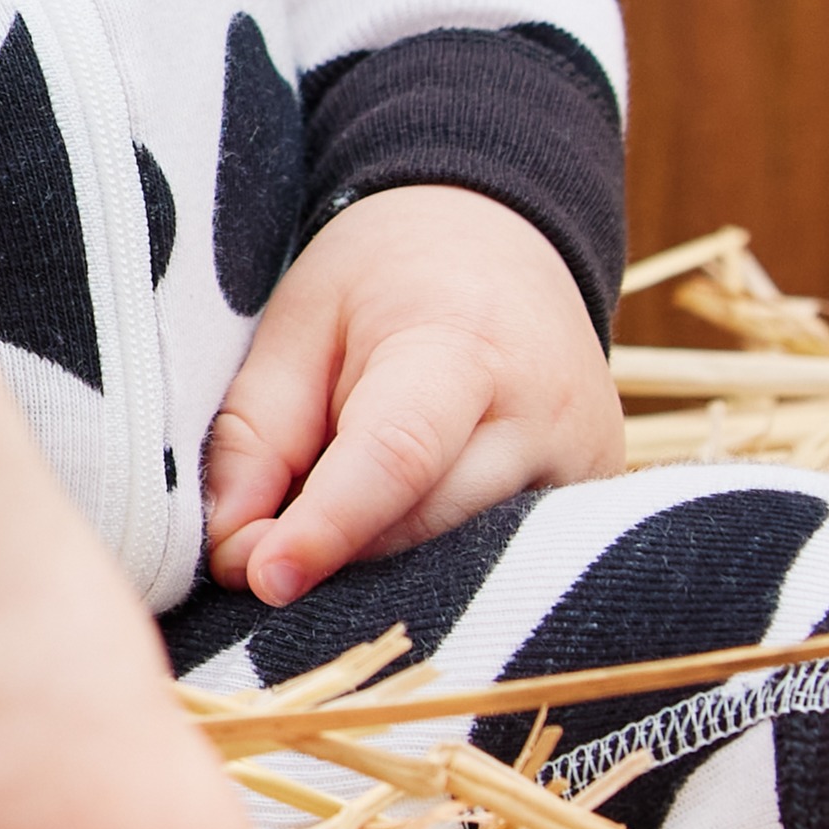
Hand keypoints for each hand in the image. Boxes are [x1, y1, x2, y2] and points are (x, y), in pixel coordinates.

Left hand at [201, 182, 621, 603]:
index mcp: (464, 349)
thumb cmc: (384, 283)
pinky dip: (430, 566)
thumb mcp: (298, 324)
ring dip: (380, 566)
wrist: (504, 248)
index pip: (398, 456)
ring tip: (332, 512)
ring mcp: (585, 471)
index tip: (263, 579)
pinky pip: (498, 566)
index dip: (327, 527)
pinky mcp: (592, 507)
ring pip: (461, 564)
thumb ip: (257, 434)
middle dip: (335, 556)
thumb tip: (235, 553)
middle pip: (425, 527)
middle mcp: (549, 419)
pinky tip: (392, 527)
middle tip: (257, 545)